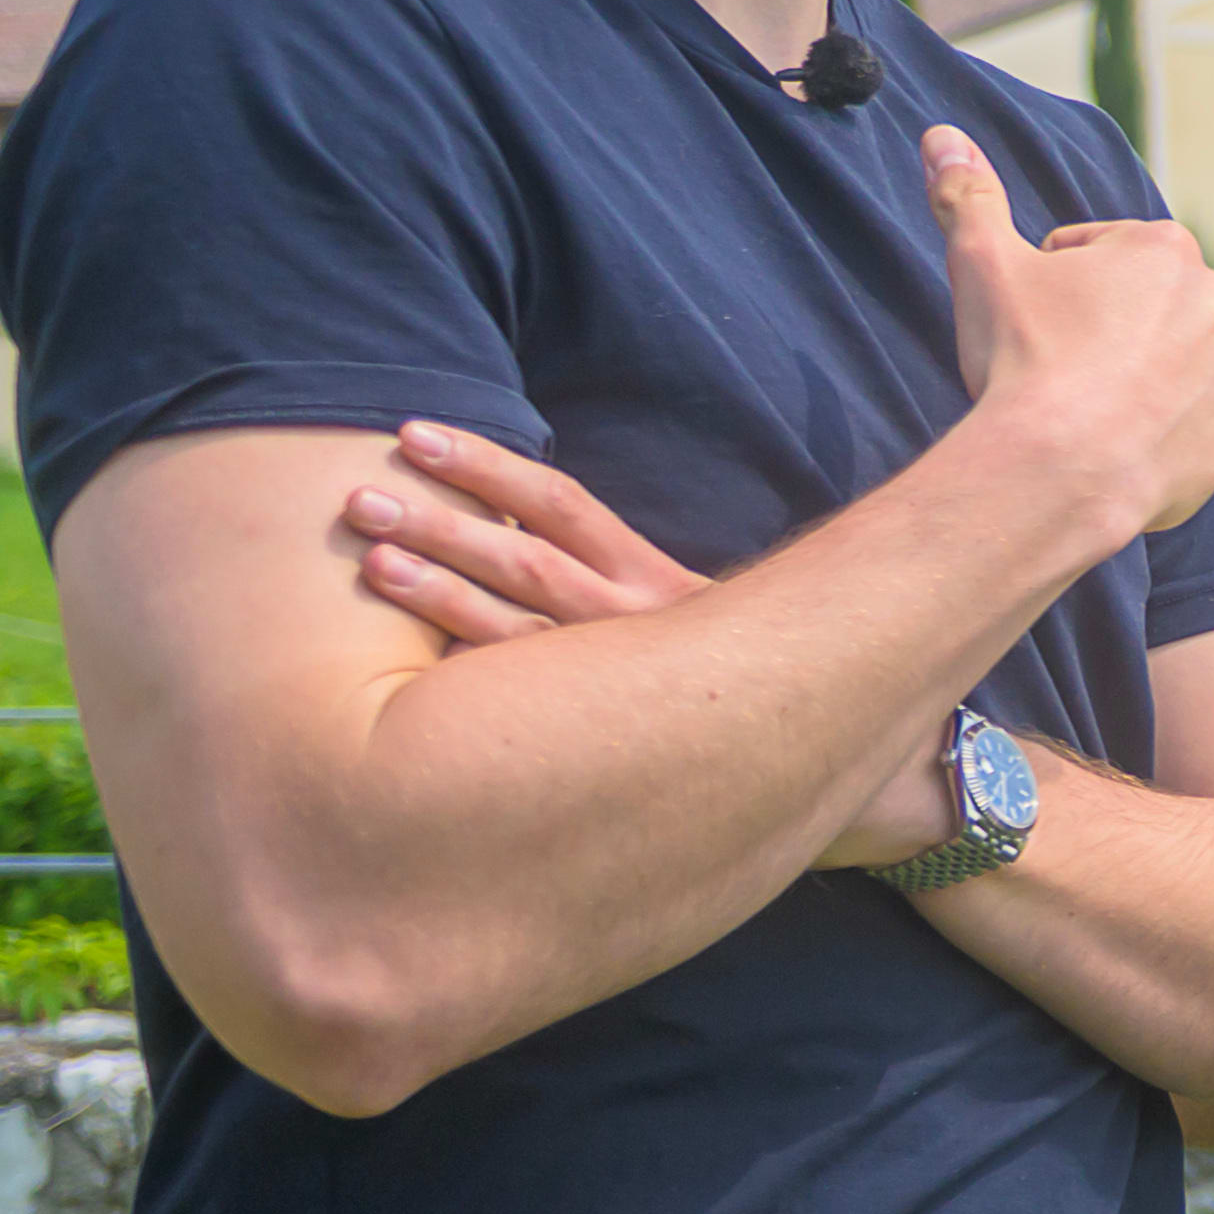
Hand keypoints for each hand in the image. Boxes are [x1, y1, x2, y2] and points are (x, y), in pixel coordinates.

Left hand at [335, 425, 969, 862]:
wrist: (854, 777)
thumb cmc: (759, 692)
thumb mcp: (704, 624)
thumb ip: (630, 589)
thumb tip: (531, 536)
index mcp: (660, 583)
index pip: (560, 505)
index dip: (486, 467)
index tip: (414, 436)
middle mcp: (643, 630)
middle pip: (525, 560)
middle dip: (439, 524)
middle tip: (359, 496)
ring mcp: (627, 694)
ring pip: (517, 635)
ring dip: (438, 594)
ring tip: (370, 562)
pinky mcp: (618, 746)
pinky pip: (532, 713)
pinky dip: (469, 686)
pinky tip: (405, 676)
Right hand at [923, 127, 1213, 540]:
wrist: (1060, 469)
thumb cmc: (1024, 359)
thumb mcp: (983, 263)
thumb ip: (967, 194)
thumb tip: (943, 137)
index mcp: (1167, 249)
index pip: (1102, 252)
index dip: (1058, 284)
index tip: (1038, 321)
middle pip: (1153, 306)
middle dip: (1114, 325)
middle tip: (1064, 364)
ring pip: (1188, 362)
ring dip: (1155, 376)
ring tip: (1099, 407)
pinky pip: (1208, 424)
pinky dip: (1177, 432)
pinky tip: (1132, 443)